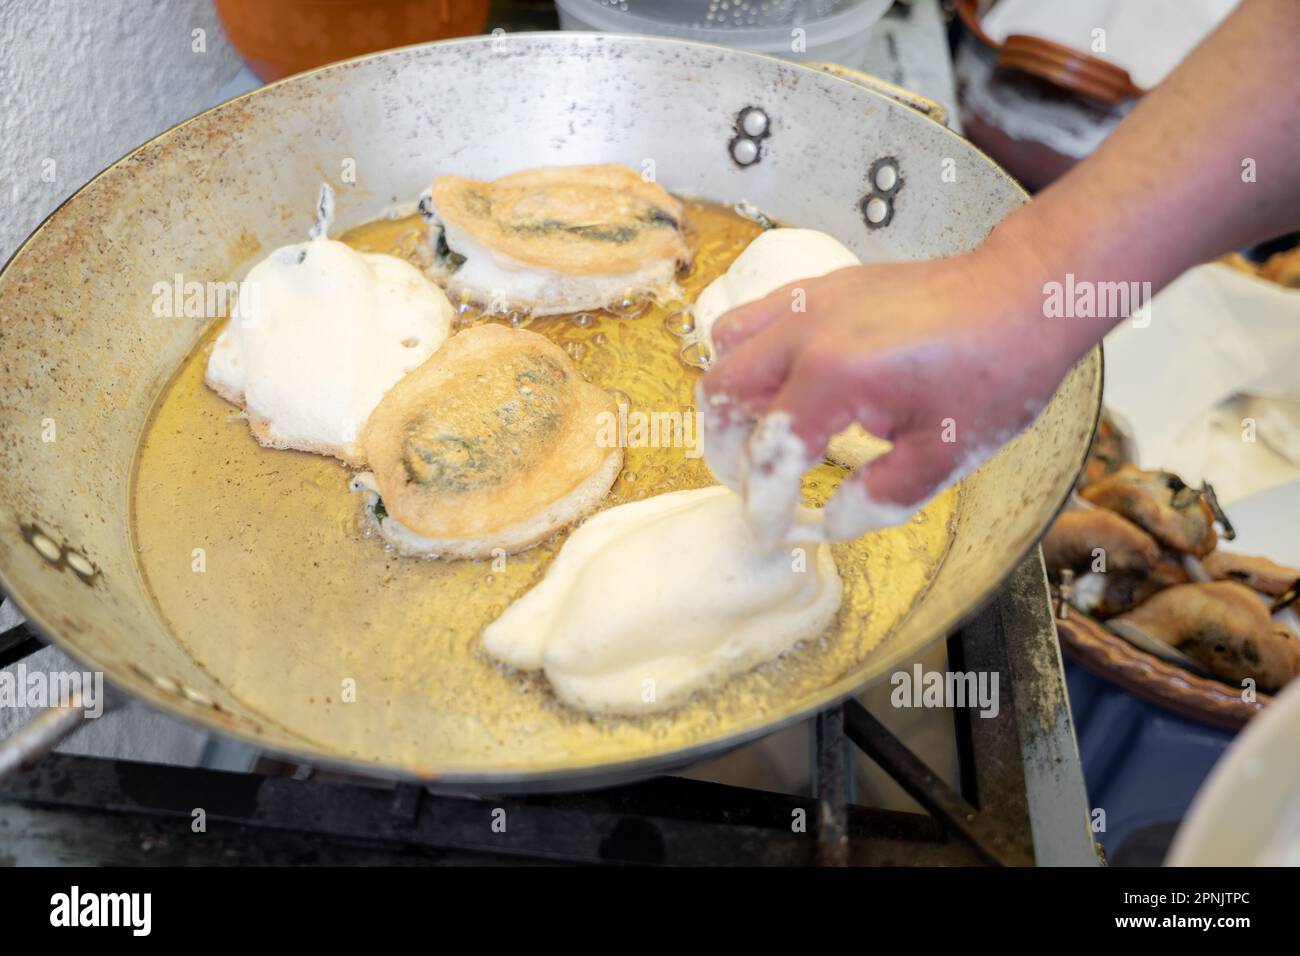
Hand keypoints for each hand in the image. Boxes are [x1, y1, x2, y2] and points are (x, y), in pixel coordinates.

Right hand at [697, 244, 1075, 547]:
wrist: (1024, 295)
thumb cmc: (995, 369)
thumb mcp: (943, 456)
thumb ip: (878, 498)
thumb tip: (833, 522)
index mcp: (832, 377)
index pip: (768, 455)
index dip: (764, 506)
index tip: (772, 533)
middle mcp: (805, 333)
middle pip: (720, 393)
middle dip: (727, 452)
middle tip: (755, 486)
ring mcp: (810, 301)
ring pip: (727, 346)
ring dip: (732, 396)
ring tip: (763, 431)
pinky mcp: (823, 287)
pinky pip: (758, 317)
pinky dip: (753, 355)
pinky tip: (788, 384)